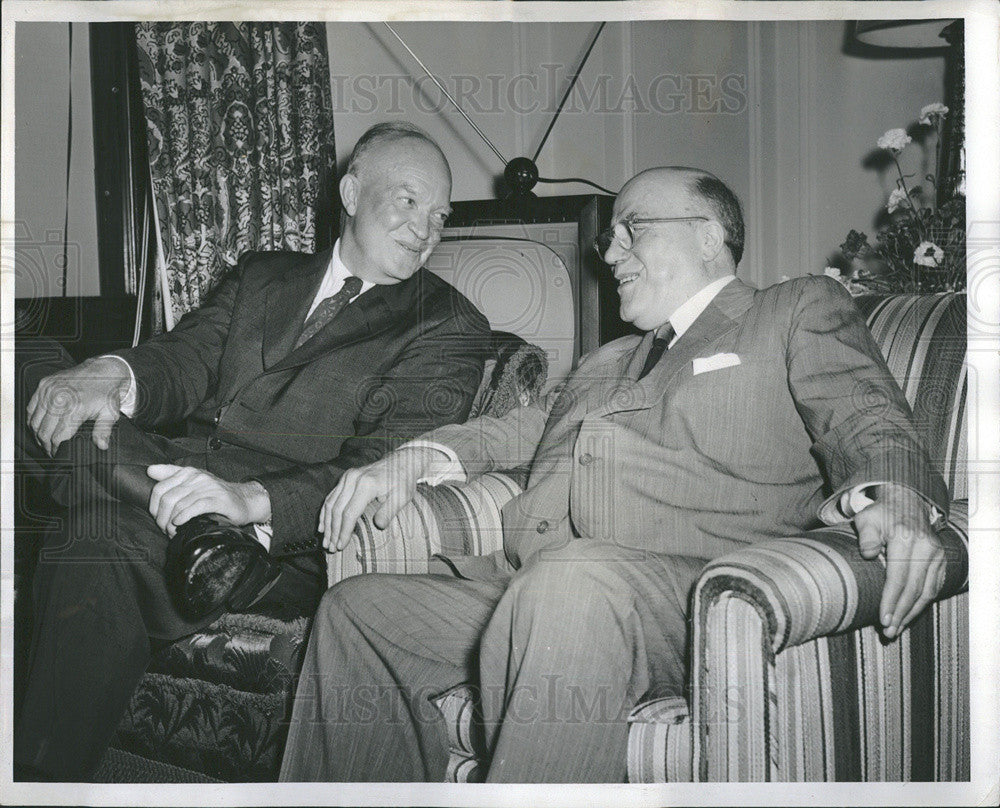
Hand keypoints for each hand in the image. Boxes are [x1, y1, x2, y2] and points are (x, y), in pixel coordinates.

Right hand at [26, 357, 130, 455]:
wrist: (103, 370)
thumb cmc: (107, 393)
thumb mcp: (110, 413)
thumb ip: (103, 431)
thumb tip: (101, 446)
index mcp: (76, 408)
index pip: (57, 436)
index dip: (56, 449)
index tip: (56, 454)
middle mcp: (60, 399)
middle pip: (43, 430)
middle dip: (45, 444)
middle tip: (49, 451)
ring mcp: (50, 390)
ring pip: (34, 420)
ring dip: (36, 433)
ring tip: (42, 440)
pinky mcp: (45, 384)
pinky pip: (31, 406)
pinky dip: (32, 418)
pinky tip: (38, 425)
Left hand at [146, 465, 270, 536]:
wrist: (245, 501)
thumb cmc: (216, 495)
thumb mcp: (193, 482)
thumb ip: (171, 474)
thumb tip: (150, 469)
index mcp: (189, 472)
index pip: (160, 488)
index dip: (154, 507)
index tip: (158, 519)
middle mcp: (198, 477)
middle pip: (168, 498)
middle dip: (162, 518)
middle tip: (165, 529)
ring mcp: (209, 487)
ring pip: (180, 504)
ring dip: (172, 522)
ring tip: (173, 531)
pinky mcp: (219, 499)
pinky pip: (196, 507)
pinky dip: (185, 516)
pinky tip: (181, 523)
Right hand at [318, 446, 441, 551]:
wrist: (401, 462)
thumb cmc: (403, 481)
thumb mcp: (402, 497)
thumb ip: (389, 511)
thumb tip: (379, 525)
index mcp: (367, 484)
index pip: (350, 513)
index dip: (344, 531)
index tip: (341, 545)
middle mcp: (353, 479)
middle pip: (337, 509)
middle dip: (333, 531)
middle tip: (331, 548)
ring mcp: (348, 476)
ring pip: (330, 503)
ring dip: (326, 524)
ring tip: (326, 541)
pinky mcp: (346, 477)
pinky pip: (331, 496)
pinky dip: (325, 512)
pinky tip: (323, 526)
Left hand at [854, 483, 944, 638]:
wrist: (907, 504)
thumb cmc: (881, 515)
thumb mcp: (867, 518)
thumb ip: (866, 536)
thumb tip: (868, 553)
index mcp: (905, 538)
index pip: (898, 577)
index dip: (890, 601)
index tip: (882, 619)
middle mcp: (925, 548)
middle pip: (913, 589)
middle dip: (900, 613)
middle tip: (889, 632)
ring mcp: (937, 555)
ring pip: (927, 592)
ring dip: (912, 613)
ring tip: (898, 629)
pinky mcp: (942, 561)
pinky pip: (934, 587)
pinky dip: (923, 604)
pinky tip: (910, 616)